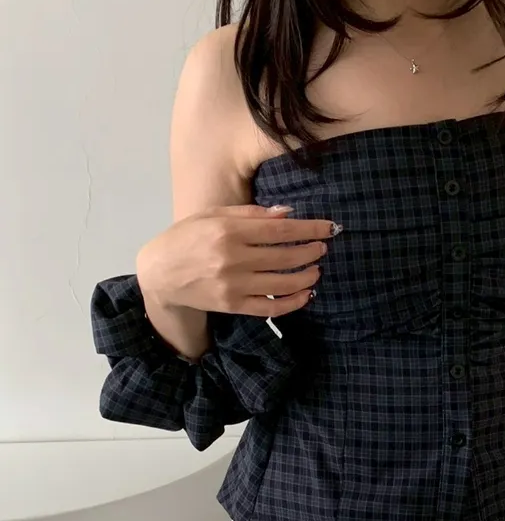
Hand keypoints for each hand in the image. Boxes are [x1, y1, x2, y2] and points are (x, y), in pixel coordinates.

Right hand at [137, 204, 339, 317]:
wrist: (160, 274)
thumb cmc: (187, 238)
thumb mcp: (213, 215)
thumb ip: (250, 214)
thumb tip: (287, 213)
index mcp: (229, 232)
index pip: (279, 230)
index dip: (308, 229)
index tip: (328, 227)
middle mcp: (232, 259)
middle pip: (284, 257)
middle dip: (310, 252)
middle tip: (323, 248)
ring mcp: (233, 285)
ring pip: (282, 284)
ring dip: (306, 277)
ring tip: (316, 270)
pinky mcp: (233, 306)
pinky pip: (270, 308)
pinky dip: (292, 302)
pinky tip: (305, 294)